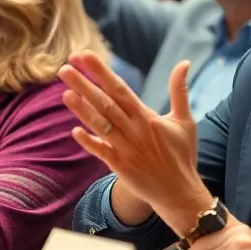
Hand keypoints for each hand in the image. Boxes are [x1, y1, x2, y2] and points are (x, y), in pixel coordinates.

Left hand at [61, 53, 207, 229]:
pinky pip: (101, 151)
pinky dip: (88, 141)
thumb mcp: (185, 121)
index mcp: (148, 118)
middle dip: (85, 85)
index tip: (85, 56)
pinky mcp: (120, 166)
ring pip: (100, 125)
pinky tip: (75, 130)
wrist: (180, 193)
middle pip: (105, 104)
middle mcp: (134, 131)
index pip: (121, 90)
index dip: (102, 72)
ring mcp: (125, 149)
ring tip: (65, 92)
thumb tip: (184, 63)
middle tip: (65, 68)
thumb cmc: (183, 154)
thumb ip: (180, 91)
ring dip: (81, 109)